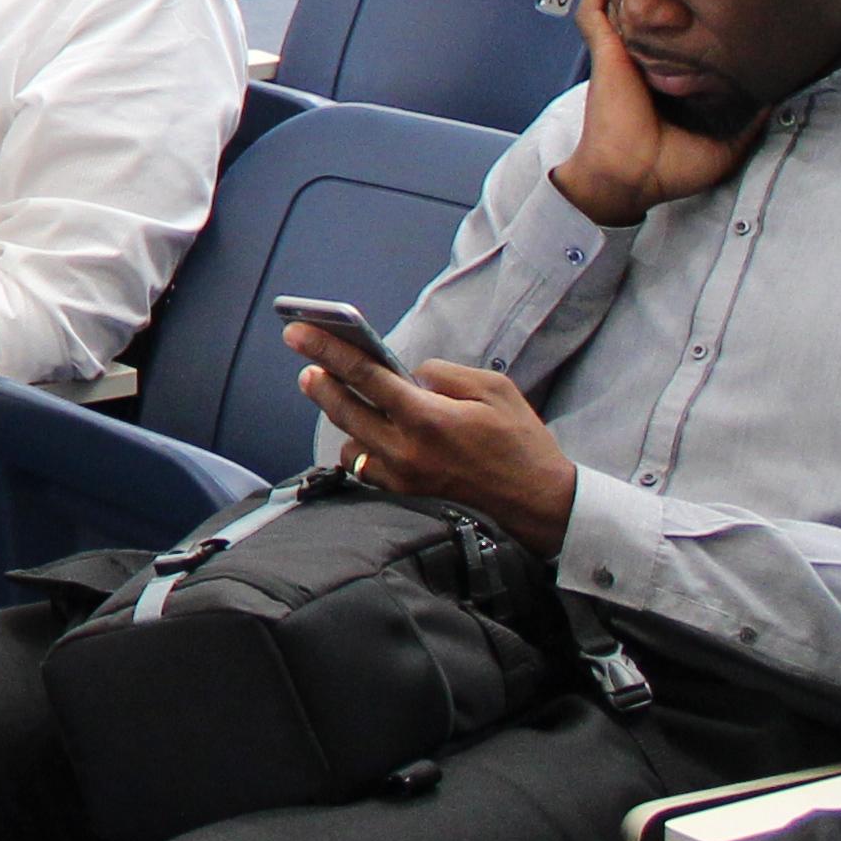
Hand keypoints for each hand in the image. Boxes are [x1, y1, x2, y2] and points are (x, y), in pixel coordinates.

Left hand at [294, 337, 576, 551]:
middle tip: (304, 361)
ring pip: (349, 443)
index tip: (297, 332)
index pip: (363, 376)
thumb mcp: (494, 392)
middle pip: (344, 410)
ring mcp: (402, 480)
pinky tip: (362, 435)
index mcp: (426, 419)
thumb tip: (410, 375)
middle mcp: (405, 451)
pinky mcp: (405, 500)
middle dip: (319, 380)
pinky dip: (359, 449)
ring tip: (335, 395)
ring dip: (339, 418)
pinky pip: (366, 470)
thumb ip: (444, 375)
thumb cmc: (523, 446)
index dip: (327, 350)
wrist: (543, 509)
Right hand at [556, 0, 763, 226]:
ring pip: (620, 7)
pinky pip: (593, 15)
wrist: (631, 177)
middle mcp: (645, 63)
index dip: (694, 19)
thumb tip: (778, 98)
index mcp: (668, 81)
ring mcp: (624, 55)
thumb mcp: (726, 148)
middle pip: (651, 16)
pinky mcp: (606, 52)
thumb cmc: (669, 170)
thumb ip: (750, 122)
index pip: (681, 42)